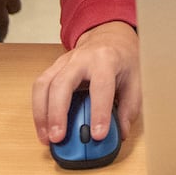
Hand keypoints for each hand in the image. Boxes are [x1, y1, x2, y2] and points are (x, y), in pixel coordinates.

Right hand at [31, 22, 141, 147]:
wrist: (110, 37)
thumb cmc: (123, 58)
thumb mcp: (137, 78)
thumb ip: (129, 106)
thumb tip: (121, 132)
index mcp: (106, 59)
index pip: (101, 86)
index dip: (99, 111)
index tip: (98, 135)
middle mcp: (81, 58)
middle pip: (62, 83)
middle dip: (57, 113)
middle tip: (58, 138)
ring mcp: (64, 62)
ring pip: (44, 85)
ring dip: (42, 114)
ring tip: (47, 138)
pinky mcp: (54, 68)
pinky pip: (40, 88)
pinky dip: (38, 110)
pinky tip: (44, 128)